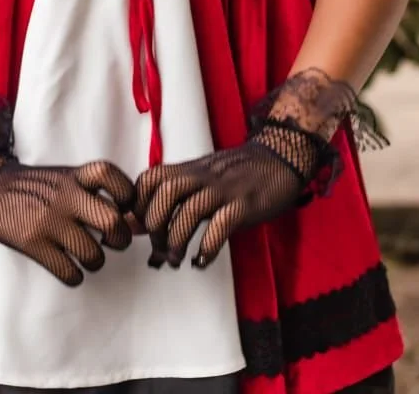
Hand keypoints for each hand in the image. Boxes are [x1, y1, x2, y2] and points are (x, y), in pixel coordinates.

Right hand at [0, 152, 136, 285]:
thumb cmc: (34, 186)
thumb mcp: (63, 176)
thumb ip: (90, 189)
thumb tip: (128, 216)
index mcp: (73, 175)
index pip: (111, 175)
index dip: (126, 193)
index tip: (123, 206)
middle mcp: (64, 196)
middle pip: (112, 221)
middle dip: (120, 239)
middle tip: (114, 241)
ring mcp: (48, 220)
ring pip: (93, 254)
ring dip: (95, 261)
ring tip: (87, 257)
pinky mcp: (33, 244)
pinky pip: (69, 272)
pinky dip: (75, 276)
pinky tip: (69, 268)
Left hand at [134, 120, 323, 269]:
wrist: (280, 158)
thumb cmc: (237, 175)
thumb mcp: (203, 179)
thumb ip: (176, 198)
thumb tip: (141, 227)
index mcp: (189, 169)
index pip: (150, 178)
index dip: (138, 204)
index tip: (139, 229)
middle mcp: (202, 176)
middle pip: (165, 192)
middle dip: (156, 225)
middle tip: (159, 250)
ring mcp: (224, 189)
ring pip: (190, 210)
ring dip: (178, 241)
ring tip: (176, 261)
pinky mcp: (245, 204)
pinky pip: (221, 224)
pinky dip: (207, 247)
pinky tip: (202, 261)